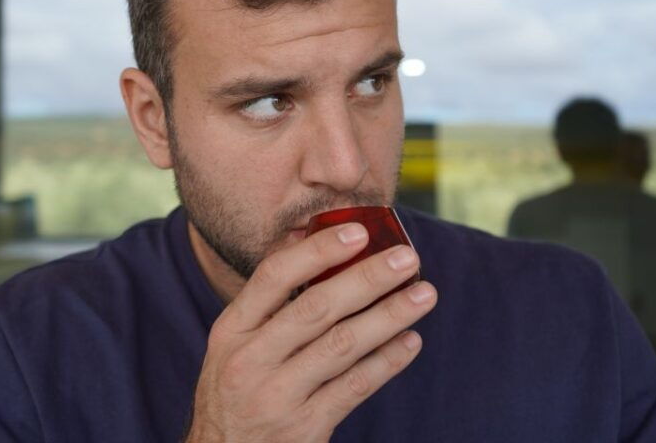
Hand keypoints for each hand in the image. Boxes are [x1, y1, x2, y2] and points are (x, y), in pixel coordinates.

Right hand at [184, 223, 436, 441]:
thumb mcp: (233, 342)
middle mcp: (251, 360)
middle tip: (407, 259)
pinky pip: (355, 388)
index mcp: (232, 329)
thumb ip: (268, 297)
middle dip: (367, 279)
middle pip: (316, 308)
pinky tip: (409, 341)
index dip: (318, 251)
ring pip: (342, 346)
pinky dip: (386, 362)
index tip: (358, 231)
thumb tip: (309, 238)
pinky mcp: (305, 427)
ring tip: (423, 295)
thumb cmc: (235, 388)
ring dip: (389, 316)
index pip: (273, 277)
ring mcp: (278, 396)